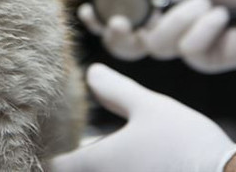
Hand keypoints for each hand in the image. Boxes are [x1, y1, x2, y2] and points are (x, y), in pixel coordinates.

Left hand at [52, 64, 235, 171]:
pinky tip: (134, 164)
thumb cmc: (186, 144)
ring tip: (105, 155)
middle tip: (73, 148)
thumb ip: (116, 91)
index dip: (49, 154)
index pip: (53, 166)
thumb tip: (92, 73)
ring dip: (95, 168)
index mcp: (96, 163)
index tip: (51, 142)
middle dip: (71, 164)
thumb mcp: (149, 107)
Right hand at [79, 0, 235, 71]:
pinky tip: (222, 18)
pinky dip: (203, 31)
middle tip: (123, 23)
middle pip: (128, 43)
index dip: (101, 18)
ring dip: (180, 20)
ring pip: (158, 45)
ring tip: (208, 3)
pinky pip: (188, 51)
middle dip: (119, 36)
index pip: (121, 13)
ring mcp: (186, 43)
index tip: (89, 11)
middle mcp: (168, 23)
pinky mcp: (205, 58)